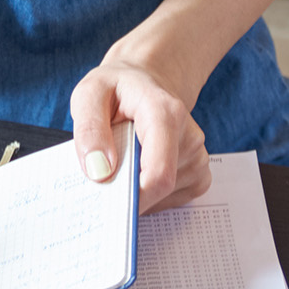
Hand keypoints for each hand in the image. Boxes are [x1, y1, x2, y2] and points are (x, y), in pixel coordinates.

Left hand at [69, 58, 212, 212]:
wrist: (145, 82)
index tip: (107, 206)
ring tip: (123, 160)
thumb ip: (89, 129)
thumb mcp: (89, 94)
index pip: (158, 174)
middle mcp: (189, 136)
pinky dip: (151, 194)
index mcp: (166, 113)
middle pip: (159, 188)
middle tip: (103, 175)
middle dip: (128, 194)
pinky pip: (172, 200)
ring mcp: (198, 156)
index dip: (133, 199)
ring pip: (164, 197)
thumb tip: (99, 171)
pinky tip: (138, 169)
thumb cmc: (117, 88)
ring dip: (137, 190)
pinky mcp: (198, 172)